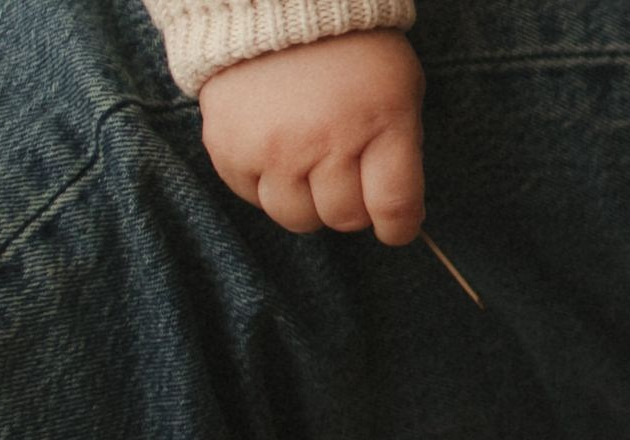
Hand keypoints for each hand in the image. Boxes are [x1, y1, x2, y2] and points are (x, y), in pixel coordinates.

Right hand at [198, 30, 425, 245]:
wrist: (272, 0)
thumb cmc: (350, 49)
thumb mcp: (400, 89)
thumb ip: (401, 151)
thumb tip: (396, 215)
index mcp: (380, 123)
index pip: (394, 210)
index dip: (398, 228)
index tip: (395, 226)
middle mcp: (325, 140)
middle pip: (344, 218)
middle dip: (352, 205)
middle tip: (346, 175)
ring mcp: (273, 147)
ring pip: (296, 217)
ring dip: (308, 201)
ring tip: (308, 166)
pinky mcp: (228, 146)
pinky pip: (251, 196)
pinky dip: (266, 184)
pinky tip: (275, 152)